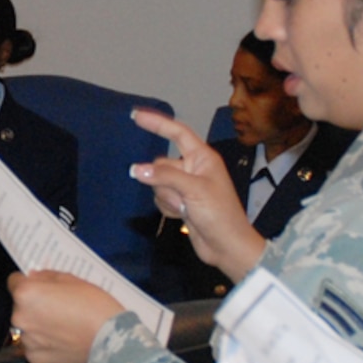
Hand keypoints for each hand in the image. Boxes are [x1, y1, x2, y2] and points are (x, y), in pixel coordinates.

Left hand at [7, 271, 123, 362]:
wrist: (110, 339)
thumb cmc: (93, 304)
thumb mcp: (71, 279)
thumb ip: (46, 276)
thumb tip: (33, 277)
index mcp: (26, 294)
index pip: (14, 281)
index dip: (28, 283)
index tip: (41, 288)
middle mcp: (19, 317)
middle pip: (20, 306)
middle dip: (34, 306)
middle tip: (58, 309)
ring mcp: (26, 340)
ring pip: (27, 327)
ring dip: (38, 325)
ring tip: (63, 327)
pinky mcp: (34, 359)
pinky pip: (34, 346)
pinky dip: (44, 344)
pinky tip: (62, 342)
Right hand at [130, 108, 266, 282]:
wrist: (226, 247)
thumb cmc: (220, 214)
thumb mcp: (193, 190)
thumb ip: (164, 176)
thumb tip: (136, 169)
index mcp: (203, 158)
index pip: (177, 133)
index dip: (157, 123)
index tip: (136, 115)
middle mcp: (193, 168)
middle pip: (161, 164)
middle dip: (164, 182)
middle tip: (181, 198)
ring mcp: (186, 186)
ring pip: (157, 183)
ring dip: (166, 198)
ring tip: (185, 209)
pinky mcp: (180, 202)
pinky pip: (160, 197)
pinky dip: (167, 207)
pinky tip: (182, 216)